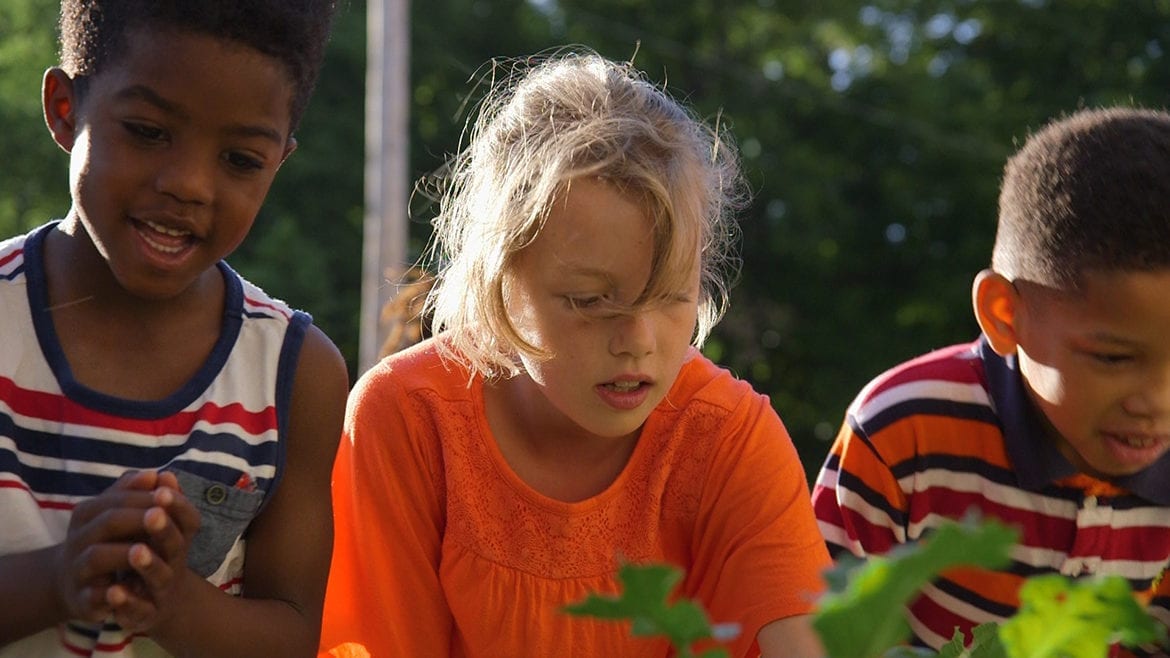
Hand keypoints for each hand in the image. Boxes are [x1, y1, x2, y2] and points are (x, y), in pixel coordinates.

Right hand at [52, 470, 163, 622]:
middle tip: (161, 515)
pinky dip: (110, 594)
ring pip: (96, 557)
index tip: (169, 494)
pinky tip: (125, 589)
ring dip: (122, 553)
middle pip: (107, 522)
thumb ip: (138, 495)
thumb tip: (160, 474)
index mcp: (88, 513)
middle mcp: (78, 539)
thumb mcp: (120, 516)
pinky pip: (93, 596)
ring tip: (144, 550)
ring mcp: (78, 570)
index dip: (144, 496)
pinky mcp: (82, 599)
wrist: (73, 583)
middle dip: (136, 518)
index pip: (117, 499)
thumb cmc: (108, 541)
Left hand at [104, 470, 201, 632]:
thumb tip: (162, 474)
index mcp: (178, 539)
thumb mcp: (151, 527)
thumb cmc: (152, 555)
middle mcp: (174, 563)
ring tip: (135, 551)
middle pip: (176, 545)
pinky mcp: (144, 613)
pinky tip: (113, 591)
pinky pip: (138, 608)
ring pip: (160, 576)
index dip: (177, 505)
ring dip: (149, 563)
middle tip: (152, 514)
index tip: (162, 490)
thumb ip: (151, 499)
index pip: (188, 519)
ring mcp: (161, 589)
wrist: (154, 603)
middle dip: (164, 529)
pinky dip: (127, 601)